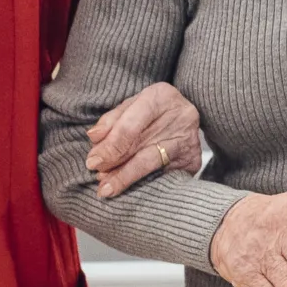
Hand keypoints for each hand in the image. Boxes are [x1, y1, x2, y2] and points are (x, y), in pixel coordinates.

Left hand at [86, 81, 203, 196]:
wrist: (185, 116)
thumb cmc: (153, 111)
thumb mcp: (131, 107)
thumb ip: (111, 121)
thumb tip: (93, 138)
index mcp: (161, 96)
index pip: (131, 125)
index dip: (111, 146)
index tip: (93, 162)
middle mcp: (180, 116)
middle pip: (140, 145)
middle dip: (115, 165)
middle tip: (98, 179)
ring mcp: (188, 140)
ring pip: (152, 163)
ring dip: (126, 177)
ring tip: (107, 188)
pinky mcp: (193, 161)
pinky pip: (164, 176)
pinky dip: (144, 183)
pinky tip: (130, 190)